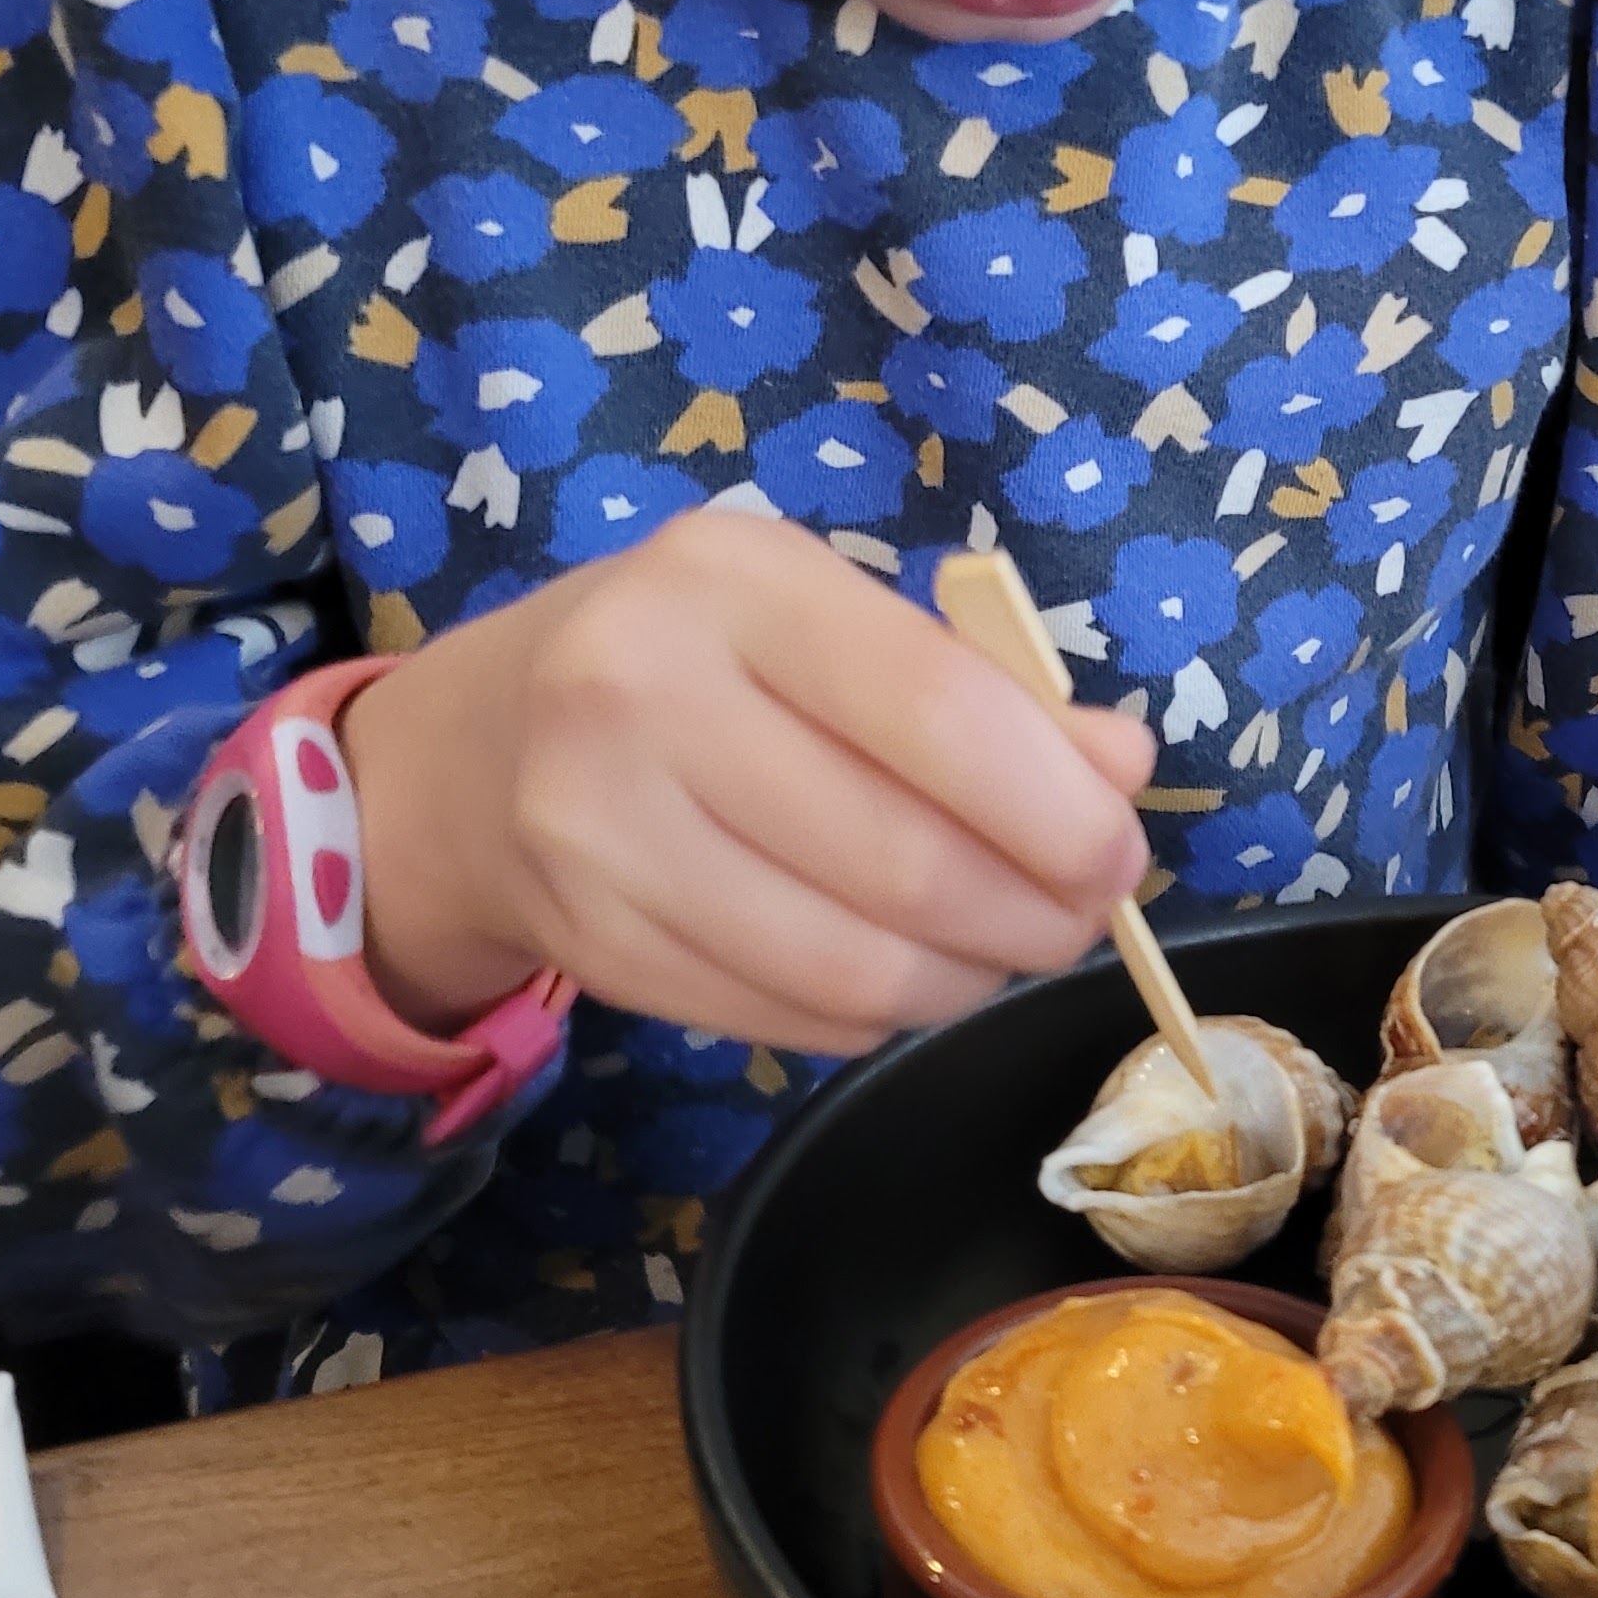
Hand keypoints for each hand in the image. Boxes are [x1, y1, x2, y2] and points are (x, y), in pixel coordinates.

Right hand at [338, 509, 1155, 1051]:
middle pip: (904, 860)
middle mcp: (642, 695)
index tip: (1119, 851)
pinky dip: (880, 1013)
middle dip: (1034, 912)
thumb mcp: (824, 619)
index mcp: (730, 582)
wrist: (476, 750)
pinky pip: (793, 1015)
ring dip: (965, 979)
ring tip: (1000, 949)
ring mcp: (601, 831)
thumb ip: (984, 687)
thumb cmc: (693, 660)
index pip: (935, 708)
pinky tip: (900, 973)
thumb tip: (1121, 768)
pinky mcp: (594, 945)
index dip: (1055, 805)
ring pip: (853, 963)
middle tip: (1079, 918)